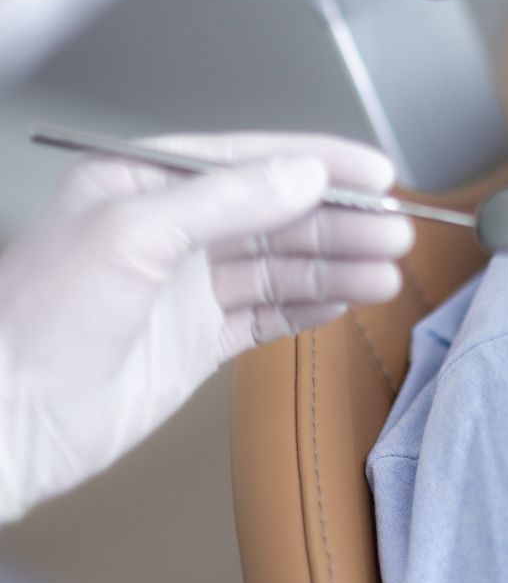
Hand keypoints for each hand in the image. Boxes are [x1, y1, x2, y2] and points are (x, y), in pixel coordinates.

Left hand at [0, 132, 411, 521]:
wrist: (1, 423)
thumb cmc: (32, 319)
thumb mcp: (132, 233)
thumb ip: (226, 198)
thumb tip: (303, 173)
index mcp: (145, 180)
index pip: (252, 159)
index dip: (319, 163)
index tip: (375, 172)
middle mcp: (169, 227)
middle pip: (276, 212)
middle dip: (340, 221)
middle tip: (394, 230)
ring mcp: (184, 285)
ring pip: (280, 264)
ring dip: (337, 264)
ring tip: (387, 269)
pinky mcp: (193, 340)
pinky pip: (267, 313)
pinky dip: (311, 305)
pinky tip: (347, 298)